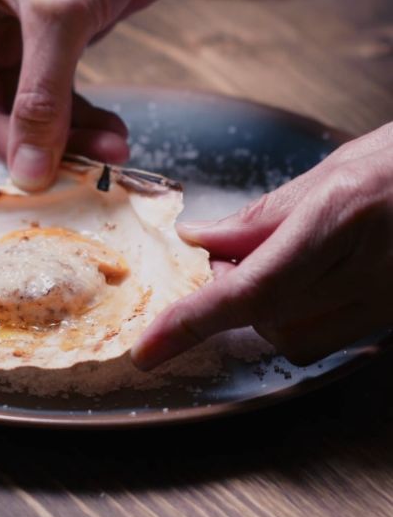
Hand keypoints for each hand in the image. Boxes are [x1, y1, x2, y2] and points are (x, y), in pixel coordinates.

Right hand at [0, 0, 198, 199]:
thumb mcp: (60, 18)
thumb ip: (41, 99)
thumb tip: (27, 173)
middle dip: (23, 142)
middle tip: (67, 168)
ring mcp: (9, 36)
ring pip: (19, 115)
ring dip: (63, 139)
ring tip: (110, 150)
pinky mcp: (48, 48)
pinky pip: (52, 105)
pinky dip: (79, 125)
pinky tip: (111, 135)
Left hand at [132, 125, 392, 368]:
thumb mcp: (337, 168)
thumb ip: (267, 215)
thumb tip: (204, 242)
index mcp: (345, 218)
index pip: (253, 289)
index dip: (193, 323)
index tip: (149, 347)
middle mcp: (370, 270)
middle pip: (269, 319)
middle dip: (234, 297)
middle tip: (229, 258)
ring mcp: (389, 302)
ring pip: (296, 338)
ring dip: (268, 311)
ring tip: (284, 262)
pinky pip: (331, 337)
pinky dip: (301, 317)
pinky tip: (314, 280)